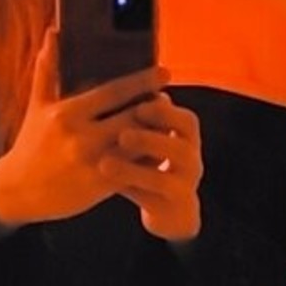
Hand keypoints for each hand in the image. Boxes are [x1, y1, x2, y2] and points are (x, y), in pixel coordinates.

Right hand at [0, 28, 172, 226]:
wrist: (17, 191)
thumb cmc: (30, 144)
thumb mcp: (37, 107)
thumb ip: (48, 71)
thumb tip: (53, 33)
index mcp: (67, 113)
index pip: (114, 91)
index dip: (143, 80)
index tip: (164, 72)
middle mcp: (81, 137)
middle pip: (133, 117)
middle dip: (156, 108)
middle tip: (167, 100)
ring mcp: (92, 163)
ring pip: (138, 145)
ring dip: (157, 134)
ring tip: (168, 125)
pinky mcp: (100, 185)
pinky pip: (134, 169)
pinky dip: (149, 160)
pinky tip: (158, 152)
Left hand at [98, 92, 202, 241]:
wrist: (169, 206)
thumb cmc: (145, 159)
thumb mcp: (143, 132)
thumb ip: (128, 110)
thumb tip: (95, 79)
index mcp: (185, 133)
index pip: (183, 119)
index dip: (163, 111)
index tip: (139, 105)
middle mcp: (190, 157)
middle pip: (177, 145)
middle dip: (148, 138)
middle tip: (121, 133)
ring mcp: (183, 183)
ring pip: (162, 176)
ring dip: (135, 168)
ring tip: (105, 163)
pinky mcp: (172, 207)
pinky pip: (151, 198)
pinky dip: (129, 189)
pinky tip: (107, 185)